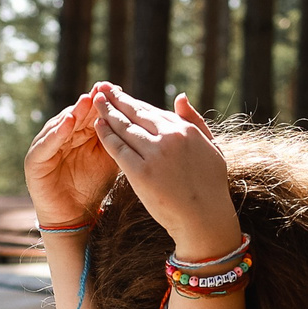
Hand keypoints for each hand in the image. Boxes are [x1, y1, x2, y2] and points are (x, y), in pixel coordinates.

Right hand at [23, 93, 119, 226]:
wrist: (74, 218)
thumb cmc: (93, 188)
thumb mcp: (109, 160)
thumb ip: (117, 140)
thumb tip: (139, 117)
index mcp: (78, 134)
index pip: (90, 113)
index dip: (102, 102)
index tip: (116, 88)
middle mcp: (60, 136)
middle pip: (76, 115)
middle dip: (89, 102)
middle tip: (101, 88)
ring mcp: (45, 147)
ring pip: (60, 125)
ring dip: (73, 112)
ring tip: (86, 101)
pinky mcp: (34, 161)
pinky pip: (45, 145)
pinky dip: (55, 134)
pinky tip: (67, 123)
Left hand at [89, 86, 241, 256]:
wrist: (205, 219)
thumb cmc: (210, 187)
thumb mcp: (212, 147)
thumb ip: (195, 120)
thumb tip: (179, 96)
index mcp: (185, 130)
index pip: (152, 111)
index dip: (133, 102)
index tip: (120, 95)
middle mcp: (170, 137)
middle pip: (136, 113)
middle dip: (116, 99)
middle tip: (102, 88)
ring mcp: (154, 154)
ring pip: (124, 127)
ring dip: (107, 112)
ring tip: (95, 101)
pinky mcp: (140, 173)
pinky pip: (118, 148)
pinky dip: (106, 135)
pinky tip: (97, 125)